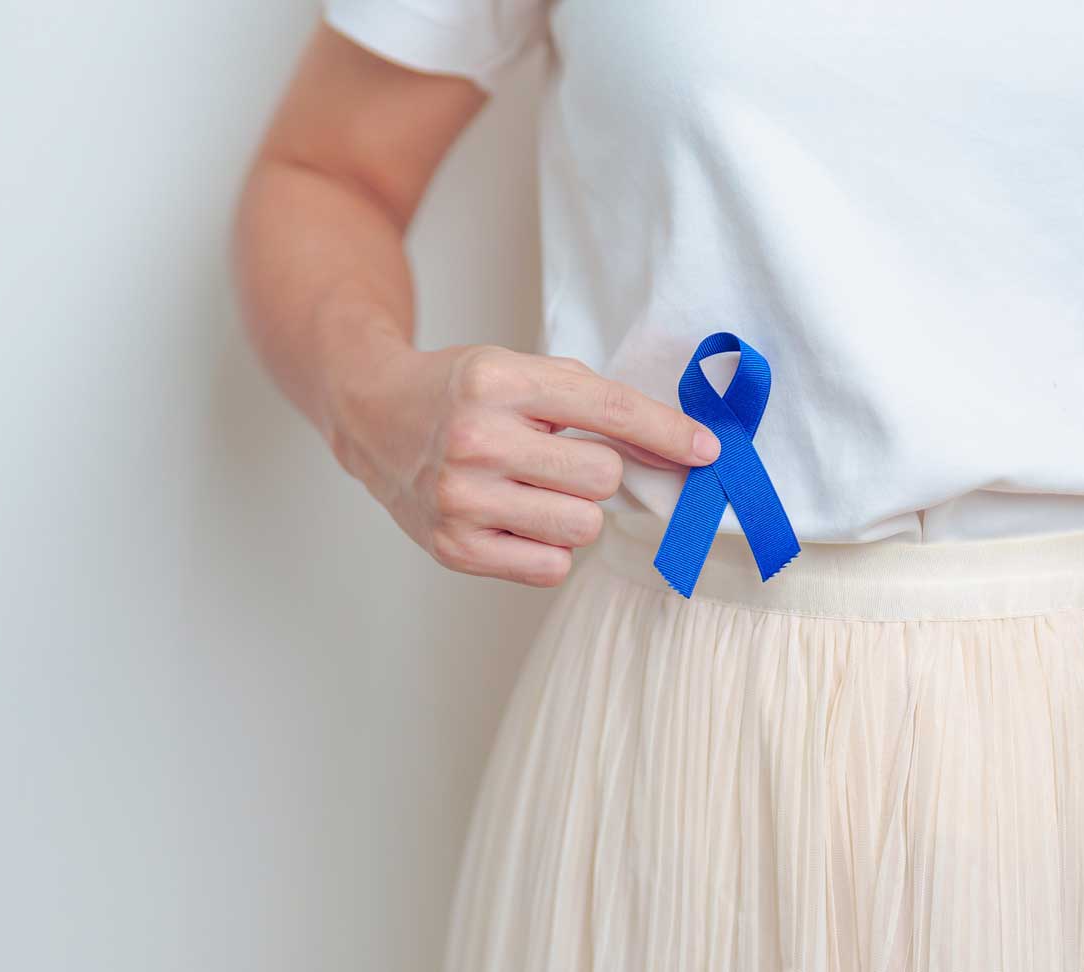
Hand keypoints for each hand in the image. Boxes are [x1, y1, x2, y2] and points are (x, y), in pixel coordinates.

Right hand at [328, 343, 719, 586]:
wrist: (375, 416)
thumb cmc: (463, 394)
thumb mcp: (520, 370)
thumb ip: (597, 402)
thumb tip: (683, 449)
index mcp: (498, 380)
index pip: (609, 412)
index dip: (668, 433)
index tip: (708, 450)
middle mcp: (476, 439)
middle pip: (603, 477)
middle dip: (596, 470)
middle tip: (555, 458)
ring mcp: (460, 498)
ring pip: (582, 526)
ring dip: (575, 512)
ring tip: (533, 489)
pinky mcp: (453, 548)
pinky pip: (550, 567)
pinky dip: (549, 548)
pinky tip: (516, 519)